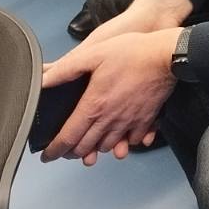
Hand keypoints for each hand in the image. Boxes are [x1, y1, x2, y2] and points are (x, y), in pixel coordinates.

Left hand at [41, 27, 179, 164]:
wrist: (166, 55)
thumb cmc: (132, 52)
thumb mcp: (93, 54)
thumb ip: (66, 69)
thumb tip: (42, 79)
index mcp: (94, 106)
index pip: (68, 138)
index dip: (54, 150)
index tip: (47, 156)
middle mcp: (110, 120)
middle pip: (86, 147)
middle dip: (73, 152)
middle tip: (66, 151)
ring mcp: (129, 122)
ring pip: (108, 147)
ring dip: (96, 149)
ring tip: (90, 145)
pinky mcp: (146, 120)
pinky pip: (132, 140)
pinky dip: (124, 142)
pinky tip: (120, 136)